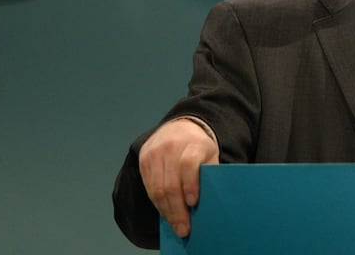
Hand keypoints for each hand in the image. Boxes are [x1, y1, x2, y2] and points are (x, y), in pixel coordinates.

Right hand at [138, 118, 218, 237]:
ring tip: (175, 225)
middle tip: (183, 228)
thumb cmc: (199, 147)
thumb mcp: (211, 154)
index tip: (193, 203)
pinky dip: (158, 203)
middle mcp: (171, 146)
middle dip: (177, 209)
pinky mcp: (144, 160)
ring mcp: (155, 153)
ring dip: (166, 211)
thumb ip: (210, 173)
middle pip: (171, 182)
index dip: (191, 185)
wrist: (179, 127)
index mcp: (193, 143)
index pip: (188, 164)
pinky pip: (149, 187)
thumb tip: (209, 203)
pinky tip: (166, 212)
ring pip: (157, 188)